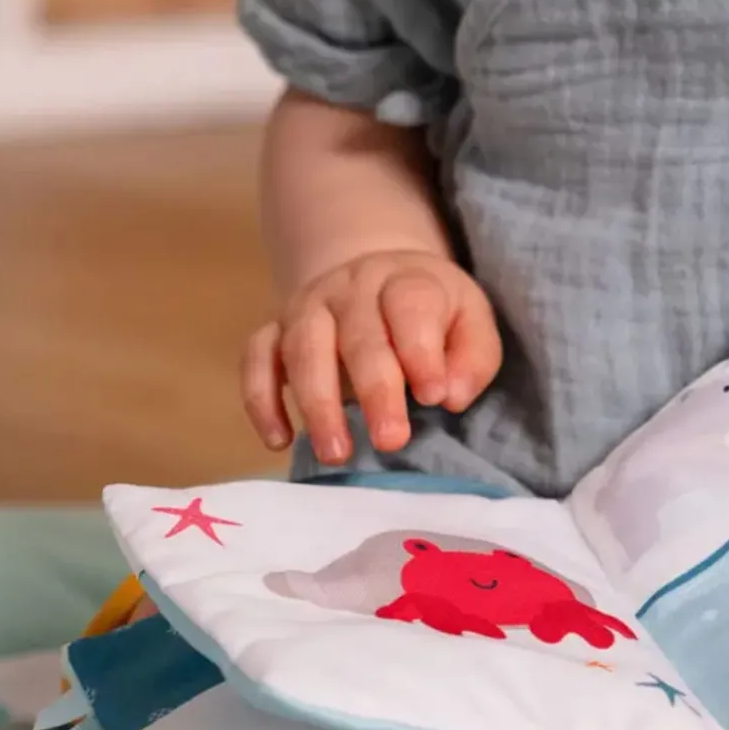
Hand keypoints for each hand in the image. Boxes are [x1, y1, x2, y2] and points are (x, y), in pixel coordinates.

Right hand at [241, 251, 501, 463]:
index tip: (434, 397)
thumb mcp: (470, 320)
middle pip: (360, 336)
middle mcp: (351, 288)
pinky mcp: (274, 330)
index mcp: (405, 279)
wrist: (373, 276)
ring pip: (303, 348)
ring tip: (336, 453)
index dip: (422, 352)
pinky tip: (280, 440)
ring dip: (317, 404)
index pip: (411, 306)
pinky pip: (256, 359)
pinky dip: (261, 400)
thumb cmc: (430, 311)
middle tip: (392, 441)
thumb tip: (450, 396)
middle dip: (375, 391)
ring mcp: (307, 307)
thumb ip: (472, 357)